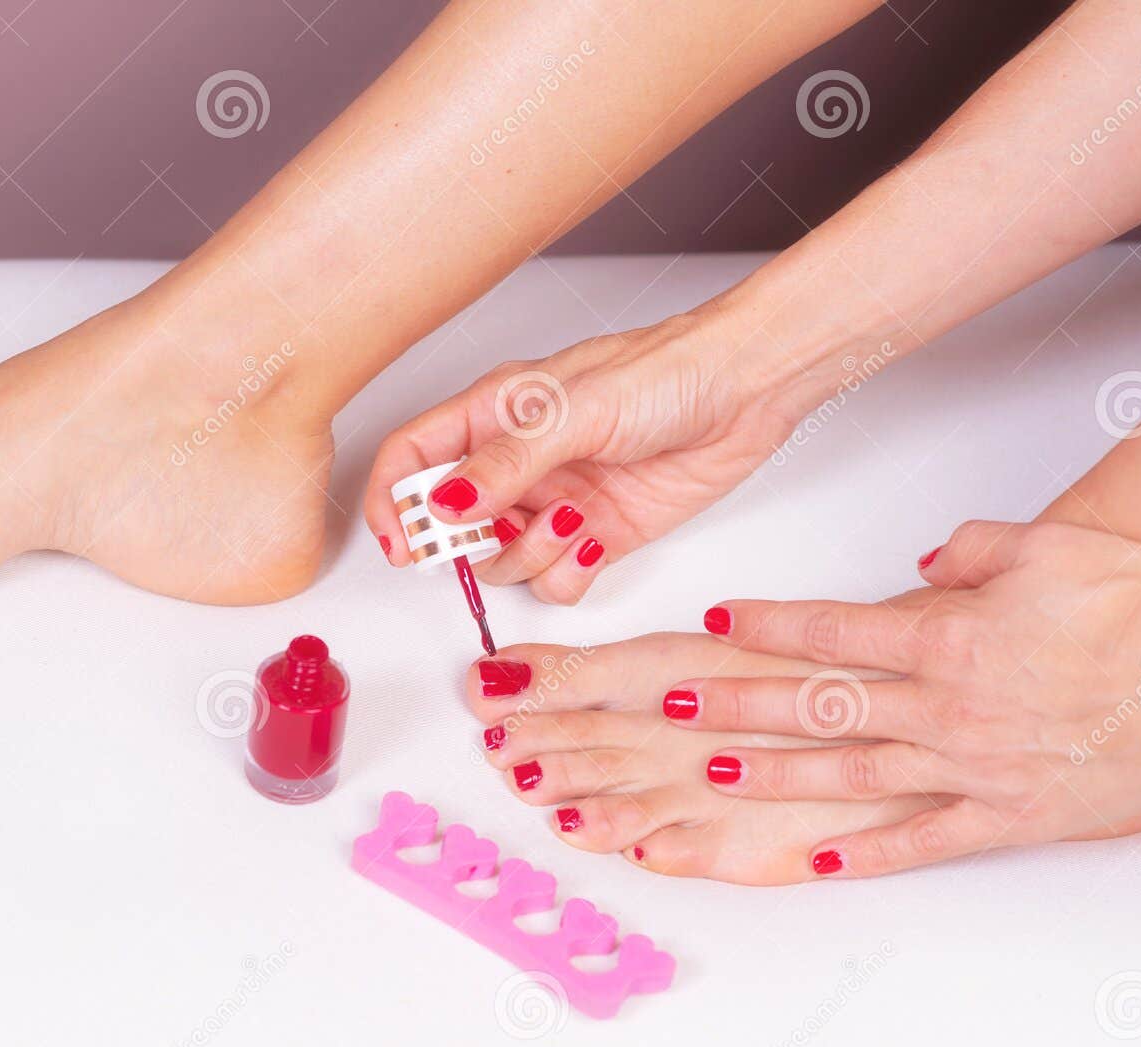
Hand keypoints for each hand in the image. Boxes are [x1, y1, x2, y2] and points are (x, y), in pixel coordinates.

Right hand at [365, 306, 814, 603]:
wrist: (748, 390)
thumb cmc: (665, 371)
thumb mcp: (573, 410)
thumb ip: (505, 462)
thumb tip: (443, 504)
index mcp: (494, 415)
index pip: (412, 459)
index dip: (392, 503)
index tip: (401, 545)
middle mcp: (517, 463)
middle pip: (450, 525)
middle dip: (469, 543)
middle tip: (500, 531)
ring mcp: (554, 502)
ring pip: (503, 561)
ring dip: (529, 554)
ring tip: (572, 519)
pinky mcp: (595, 536)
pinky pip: (554, 581)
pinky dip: (567, 574)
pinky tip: (594, 541)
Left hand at [661, 520, 1140, 877]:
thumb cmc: (1139, 607)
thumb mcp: (1047, 548)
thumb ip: (969, 550)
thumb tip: (919, 560)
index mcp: (947, 638)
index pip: (830, 631)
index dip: (767, 625)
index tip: (718, 621)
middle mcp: (944, 706)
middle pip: (818, 705)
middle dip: (735, 704)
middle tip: (671, 706)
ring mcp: (972, 766)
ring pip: (851, 774)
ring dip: (776, 775)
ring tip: (715, 774)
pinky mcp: (1009, 813)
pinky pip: (927, 841)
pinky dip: (873, 854)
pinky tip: (822, 863)